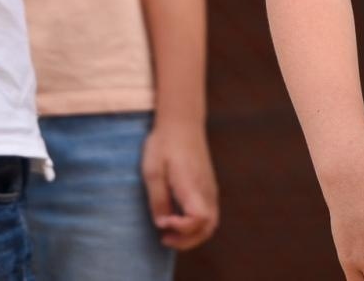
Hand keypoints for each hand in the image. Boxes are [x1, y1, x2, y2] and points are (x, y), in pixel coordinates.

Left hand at [141, 118, 219, 250]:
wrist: (182, 122)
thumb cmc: (164, 144)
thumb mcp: (152, 171)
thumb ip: (157, 199)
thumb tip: (162, 224)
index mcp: (192, 186)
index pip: (198, 220)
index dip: (182, 229)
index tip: (164, 223)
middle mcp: (206, 190)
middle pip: (208, 227)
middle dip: (188, 241)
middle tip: (165, 238)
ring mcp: (210, 188)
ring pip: (211, 222)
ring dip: (193, 234)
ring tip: (171, 232)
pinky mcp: (209, 186)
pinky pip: (209, 213)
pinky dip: (196, 225)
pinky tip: (178, 219)